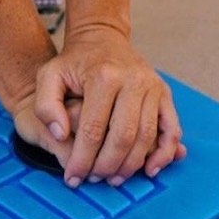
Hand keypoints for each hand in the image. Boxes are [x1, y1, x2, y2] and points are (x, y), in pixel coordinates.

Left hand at [28, 25, 186, 187]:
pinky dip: (164, 153)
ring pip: (146, 137)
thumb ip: (46, 106)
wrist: (102, 38)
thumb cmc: (74, 62)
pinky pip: (171, 129)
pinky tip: (150, 170)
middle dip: (107, 166)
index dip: (82, 159)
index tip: (72, 178)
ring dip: (131, 165)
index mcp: (103, 76)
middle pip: (122, 137)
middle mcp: (132, 80)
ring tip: (114, 179)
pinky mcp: (165, 93)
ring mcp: (152, 87)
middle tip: (94, 180)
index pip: (93, 130)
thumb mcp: (49, 75)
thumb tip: (62, 135)